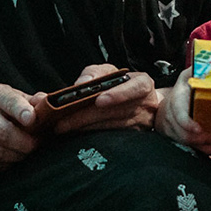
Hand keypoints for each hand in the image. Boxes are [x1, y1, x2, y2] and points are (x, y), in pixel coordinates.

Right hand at [0, 85, 41, 171]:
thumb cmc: (10, 110)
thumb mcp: (23, 100)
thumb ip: (39, 104)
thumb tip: (52, 108)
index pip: (9, 101)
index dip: (20, 110)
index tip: (32, 119)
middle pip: (1, 131)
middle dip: (23, 143)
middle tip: (36, 145)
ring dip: (16, 156)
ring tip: (26, 153)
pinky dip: (6, 165)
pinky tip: (13, 159)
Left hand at [42, 63, 157, 134]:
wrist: (141, 102)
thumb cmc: (121, 84)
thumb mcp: (109, 72)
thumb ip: (94, 73)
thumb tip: (82, 83)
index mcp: (143, 84)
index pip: (137, 88)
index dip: (118, 94)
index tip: (99, 100)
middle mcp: (146, 106)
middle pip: (116, 112)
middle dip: (87, 116)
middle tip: (63, 121)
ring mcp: (142, 124)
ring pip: (112, 128)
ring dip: (86, 128)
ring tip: (65, 127)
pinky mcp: (134, 138)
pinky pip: (111, 138)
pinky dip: (92, 136)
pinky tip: (76, 135)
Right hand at [155, 73, 210, 154]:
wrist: (163, 103)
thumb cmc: (181, 90)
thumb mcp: (188, 77)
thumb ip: (199, 71)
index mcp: (176, 100)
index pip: (178, 114)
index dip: (187, 123)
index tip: (199, 129)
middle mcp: (171, 117)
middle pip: (185, 134)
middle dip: (205, 139)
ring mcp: (172, 130)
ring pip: (188, 144)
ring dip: (207, 147)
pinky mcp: (176, 139)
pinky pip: (189, 149)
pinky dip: (205, 150)